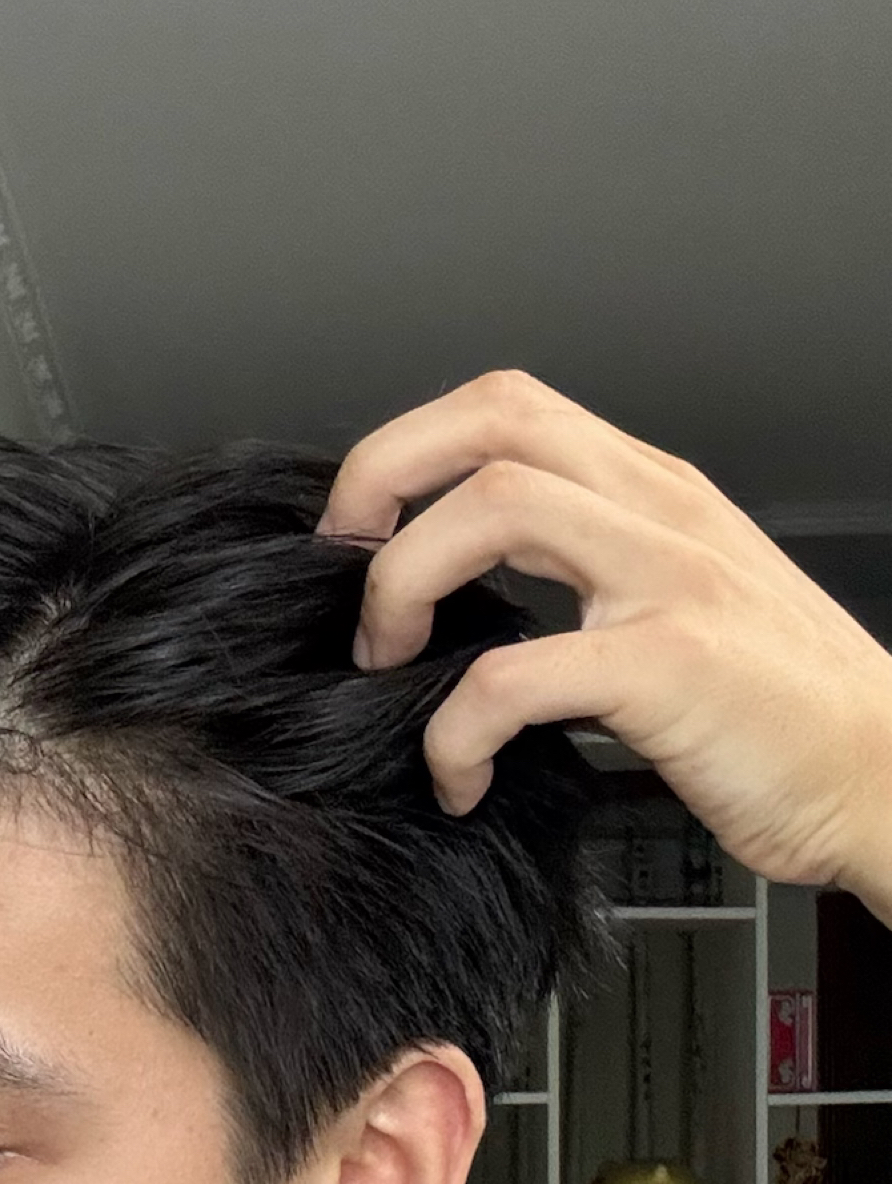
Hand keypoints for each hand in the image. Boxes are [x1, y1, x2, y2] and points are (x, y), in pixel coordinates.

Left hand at [318, 370, 891, 921]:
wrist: (884, 774)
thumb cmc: (775, 712)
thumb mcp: (674, 606)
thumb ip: (582, 579)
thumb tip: (457, 604)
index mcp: (652, 492)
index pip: (506, 407)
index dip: (406, 451)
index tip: (359, 534)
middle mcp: (659, 511)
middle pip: (491, 421)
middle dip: (381, 482)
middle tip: (345, 578)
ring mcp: (669, 580)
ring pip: (495, 508)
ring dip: (403, 587)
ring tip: (390, 670)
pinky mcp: (670, 667)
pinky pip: (512, 677)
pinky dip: (452, 732)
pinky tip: (457, 776)